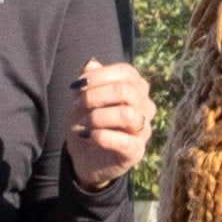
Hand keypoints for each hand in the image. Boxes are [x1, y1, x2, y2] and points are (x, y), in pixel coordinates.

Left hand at [64, 56, 155, 191]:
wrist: (84, 158)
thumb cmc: (88, 123)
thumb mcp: (83, 99)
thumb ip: (88, 80)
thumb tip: (91, 63)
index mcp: (137, 89)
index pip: (126, 73)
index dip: (100, 76)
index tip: (76, 85)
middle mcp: (146, 108)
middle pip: (126, 91)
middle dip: (94, 96)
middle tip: (75, 106)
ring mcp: (143, 130)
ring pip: (127, 115)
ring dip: (97, 117)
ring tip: (82, 123)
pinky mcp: (136, 152)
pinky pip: (124, 141)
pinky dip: (101, 137)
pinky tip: (88, 137)